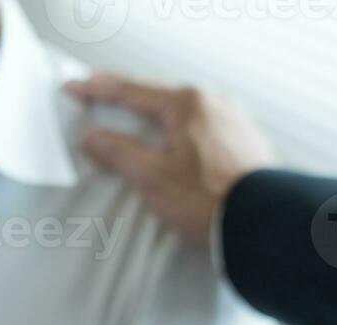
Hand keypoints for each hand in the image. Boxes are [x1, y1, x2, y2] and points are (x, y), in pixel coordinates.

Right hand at [65, 74, 274, 247]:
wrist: (262, 223)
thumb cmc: (209, 200)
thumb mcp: (151, 177)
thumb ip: (118, 152)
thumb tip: (92, 136)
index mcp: (187, 104)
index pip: (131, 91)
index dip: (98, 90)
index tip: (75, 88)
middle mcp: (212, 103)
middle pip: (157, 95)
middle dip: (125, 96)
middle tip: (98, 94)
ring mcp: (231, 121)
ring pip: (180, 111)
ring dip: (153, 113)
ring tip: (131, 116)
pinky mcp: (243, 142)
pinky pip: (200, 127)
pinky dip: (177, 129)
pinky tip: (171, 140)